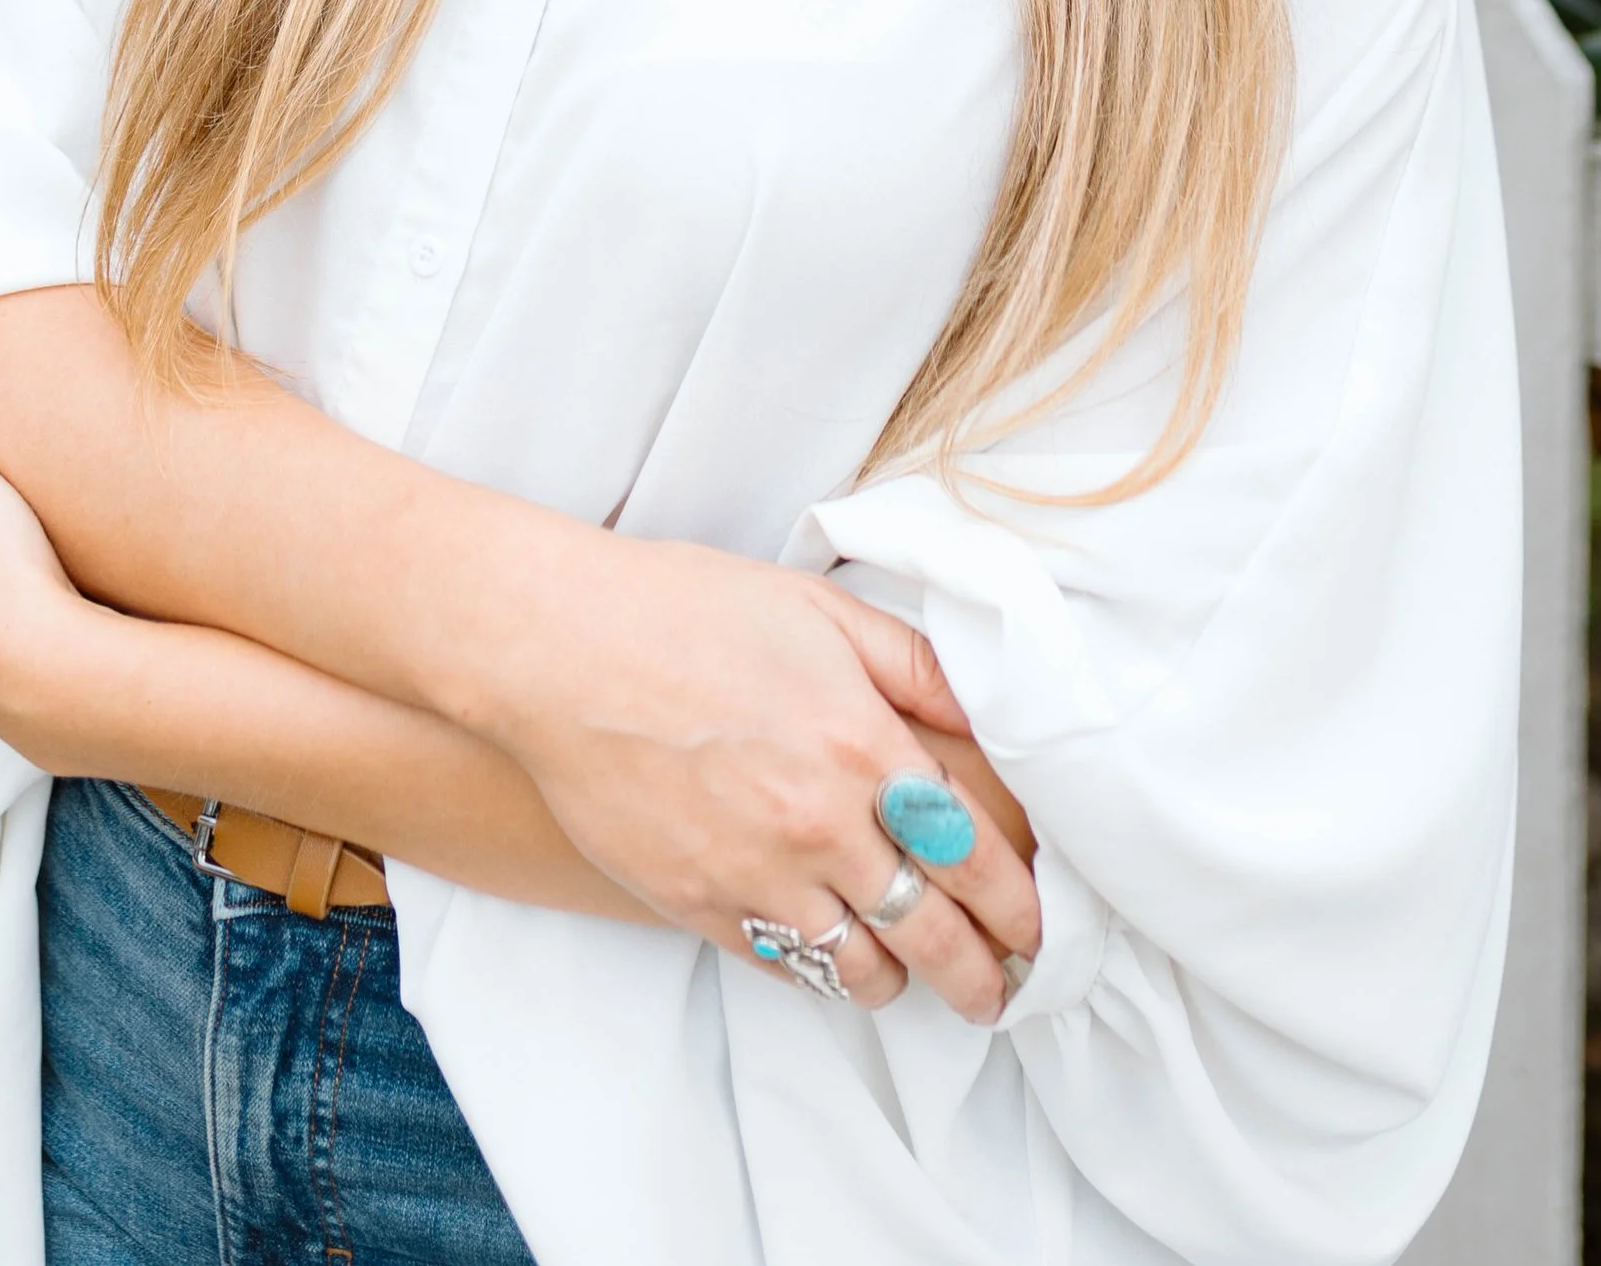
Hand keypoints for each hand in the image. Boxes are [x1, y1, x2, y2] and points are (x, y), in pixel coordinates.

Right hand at [466, 530, 1041, 1023]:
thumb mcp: (821, 612)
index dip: (1017, 902)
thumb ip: (914, 668)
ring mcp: (758, 875)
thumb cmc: (689, 611)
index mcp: (863, 745)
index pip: (973, 853)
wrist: (562, 649)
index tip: (1037, 926)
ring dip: (903, 978)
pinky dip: (826, 971)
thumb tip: (985, 717)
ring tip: (921, 977)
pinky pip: (787, 965)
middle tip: (1001, 989)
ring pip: (861, 965)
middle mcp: (821, 824)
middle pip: (932, 929)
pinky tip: (840, 960)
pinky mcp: (698, 907)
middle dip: (981, 971)